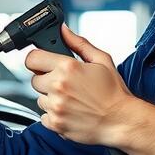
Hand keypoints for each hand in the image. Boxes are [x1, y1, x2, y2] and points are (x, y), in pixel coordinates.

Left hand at [26, 25, 133, 145]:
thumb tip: (63, 30)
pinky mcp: (55, 123)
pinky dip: (54, 115)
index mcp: (67, 67)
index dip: (38, 60)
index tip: (44, 64)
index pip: (32, 58)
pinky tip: (70, 110)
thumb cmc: (114, 92)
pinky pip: (44, 116)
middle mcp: (58, 86)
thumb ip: (79, 43)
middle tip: (65, 84)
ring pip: (39, 99)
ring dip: (50, 98)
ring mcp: (55, 106)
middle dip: (46, 80)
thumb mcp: (101, 60)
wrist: (122, 120)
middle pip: (34, 80)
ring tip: (71, 99)